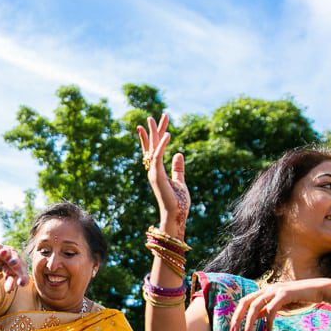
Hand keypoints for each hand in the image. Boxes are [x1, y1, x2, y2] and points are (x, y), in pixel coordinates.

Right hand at [0, 239, 27, 292]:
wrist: (2, 259)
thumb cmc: (9, 271)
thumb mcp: (10, 278)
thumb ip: (10, 284)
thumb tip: (9, 292)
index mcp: (21, 268)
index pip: (23, 274)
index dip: (23, 278)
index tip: (21, 284)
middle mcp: (15, 258)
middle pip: (16, 260)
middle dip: (14, 261)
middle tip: (13, 263)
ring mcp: (7, 252)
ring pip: (6, 252)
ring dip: (4, 252)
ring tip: (2, 252)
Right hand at [137, 114, 189, 234]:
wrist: (176, 215)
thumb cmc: (178, 202)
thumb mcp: (180, 181)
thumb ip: (178, 168)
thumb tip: (178, 153)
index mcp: (157, 171)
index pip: (153, 150)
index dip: (152, 136)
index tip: (150, 124)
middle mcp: (153, 170)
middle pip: (152, 145)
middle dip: (153, 130)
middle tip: (154, 116)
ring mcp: (153, 172)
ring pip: (152, 148)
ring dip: (154, 133)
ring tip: (157, 118)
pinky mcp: (157, 176)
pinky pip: (158, 157)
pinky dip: (162, 145)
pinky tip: (168, 134)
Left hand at [230, 278, 330, 330]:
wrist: (320, 289)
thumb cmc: (302, 298)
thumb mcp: (281, 304)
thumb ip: (269, 309)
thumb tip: (258, 317)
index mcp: (266, 290)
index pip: (246, 300)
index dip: (237, 313)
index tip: (232, 327)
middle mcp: (268, 288)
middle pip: (246, 302)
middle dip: (237, 317)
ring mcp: (276, 290)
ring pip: (256, 306)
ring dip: (249, 321)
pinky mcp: (285, 294)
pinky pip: (272, 309)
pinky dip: (268, 320)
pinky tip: (269, 330)